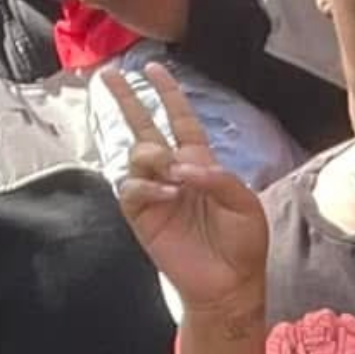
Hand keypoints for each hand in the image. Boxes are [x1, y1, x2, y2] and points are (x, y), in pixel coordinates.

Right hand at [107, 61, 268, 319]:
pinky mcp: (142, 216)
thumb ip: (219, 178)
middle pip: (144, 127)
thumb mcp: (245, 204)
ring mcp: (155, 194)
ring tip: (174, 176)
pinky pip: (131, 189)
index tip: (154, 68)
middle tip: (109, 75)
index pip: (180, 120)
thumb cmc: (242, 245)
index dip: (168, 94)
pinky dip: (147, 186)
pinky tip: (167, 194)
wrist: (229, 284)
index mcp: (200, 163)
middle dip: (127, 100)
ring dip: (154, 156)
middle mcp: (173, 173)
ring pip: (138, 154)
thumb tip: (184, 166)